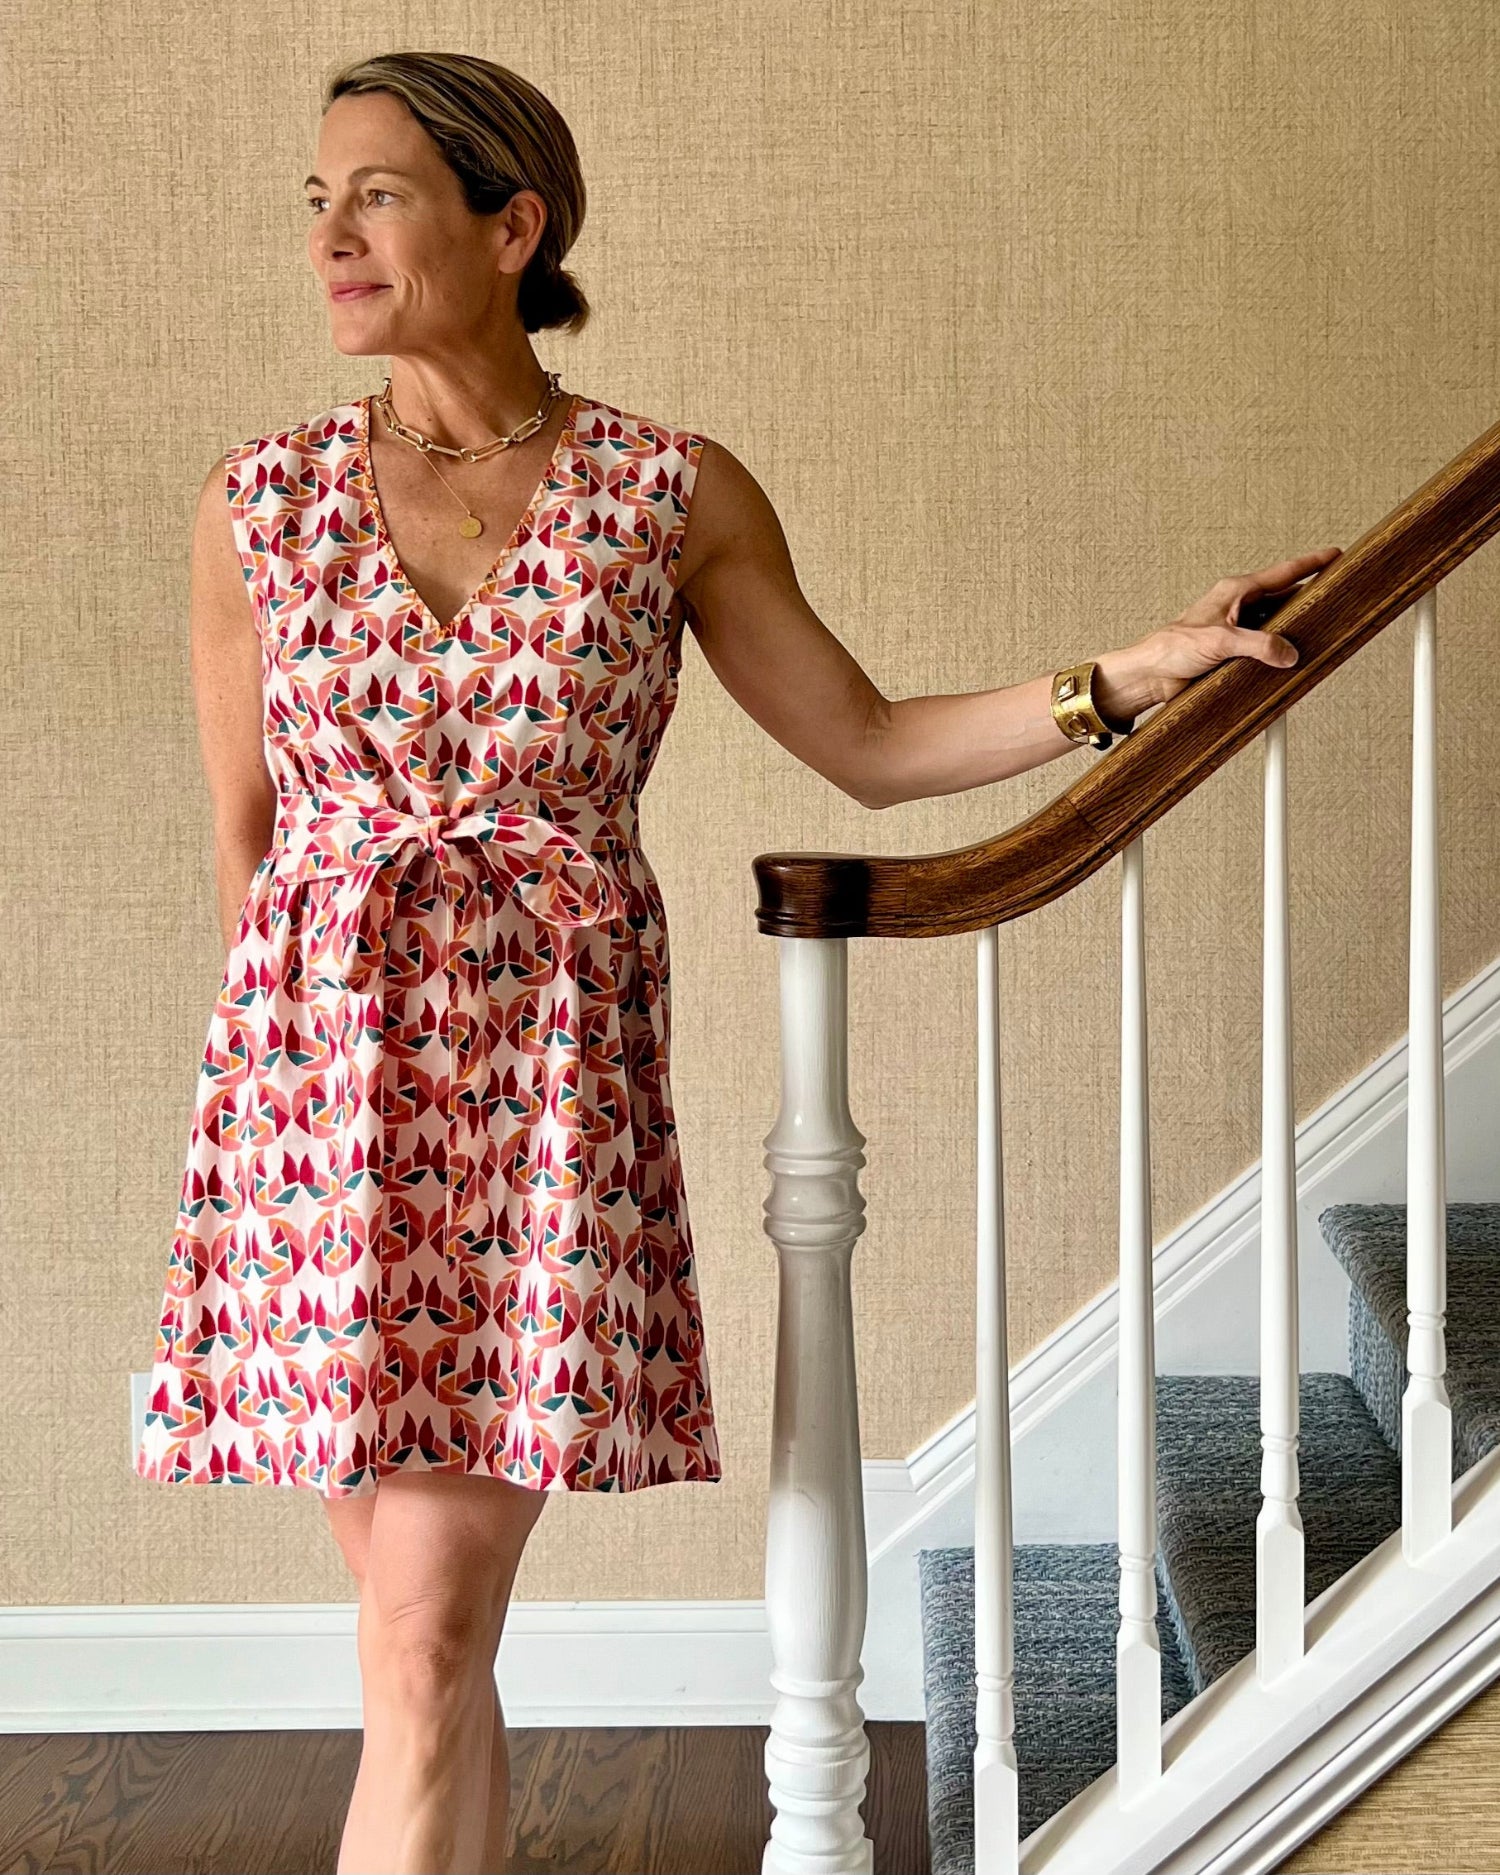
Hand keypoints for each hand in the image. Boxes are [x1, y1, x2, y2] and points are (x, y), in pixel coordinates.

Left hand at [1094, 546, 1344, 720]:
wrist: (1150, 674)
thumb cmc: (1173, 647)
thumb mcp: (1220, 641)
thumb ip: (1258, 645)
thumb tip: (1288, 653)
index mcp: (1235, 592)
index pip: (1282, 573)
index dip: (1310, 563)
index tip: (1335, 554)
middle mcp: (1238, 606)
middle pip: (1283, 598)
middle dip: (1308, 598)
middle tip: (1336, 595)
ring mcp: (1236, 628)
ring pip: (1275, 624)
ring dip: (1293, 629)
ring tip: (1320, 630)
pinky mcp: (1232, 651)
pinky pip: (1264, 645)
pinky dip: (1278, 650)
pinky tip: (1290, 658)